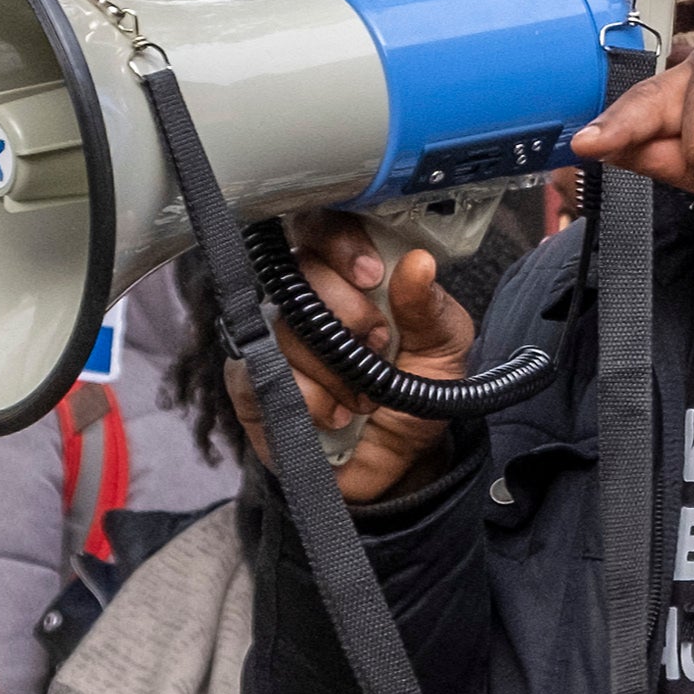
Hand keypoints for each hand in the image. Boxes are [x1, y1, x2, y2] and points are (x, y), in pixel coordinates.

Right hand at [259, 218, 469, 498]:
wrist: (392, 465)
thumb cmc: (413, 397)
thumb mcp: (443, 353)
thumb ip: (431, 310)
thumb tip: (419, 262)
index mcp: (351, 276)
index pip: (325, 227)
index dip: (341, 243)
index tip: (371, 276)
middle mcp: (307, 299)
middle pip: (300, 270)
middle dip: (347, 312)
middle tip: (378, 345)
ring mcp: (273, 338)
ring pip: (285, 328)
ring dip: (336, 370)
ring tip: (364, 396)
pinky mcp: (249, 381)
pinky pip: (260, 373)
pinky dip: (307, 399)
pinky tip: (333, 415)